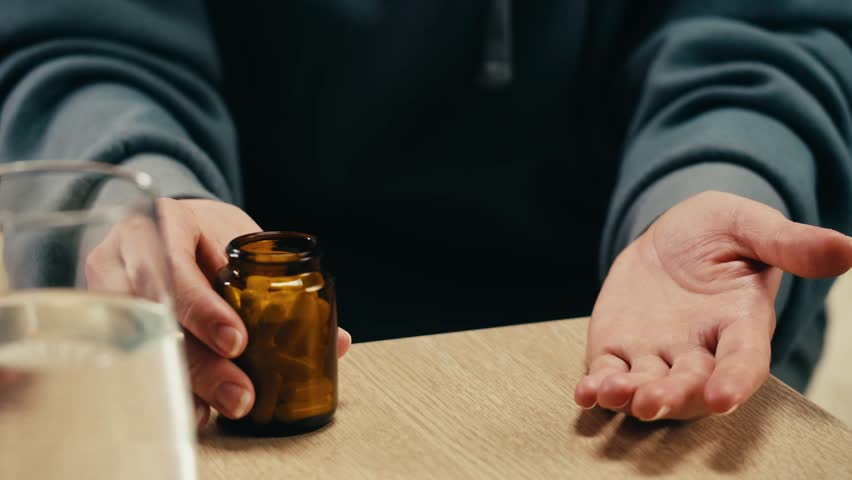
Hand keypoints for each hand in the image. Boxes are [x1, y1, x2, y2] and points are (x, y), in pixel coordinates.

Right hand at [86, 199, 351, 427]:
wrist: (166, 222)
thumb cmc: (206, 232)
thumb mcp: (239, 238)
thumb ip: (278, 282)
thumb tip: (339, 341)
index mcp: (161, 223)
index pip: (174, 269)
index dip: (204, 310)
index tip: (238, 342)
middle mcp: (123, 257)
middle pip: (156, 319)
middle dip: (201, 364)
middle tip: (241, 395)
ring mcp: (105, 289)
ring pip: (142, 344)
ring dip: (187, 383)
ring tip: (220, 411)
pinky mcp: (105, 318)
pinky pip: (132, 357)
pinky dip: (169, 386)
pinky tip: (194, 409)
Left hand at [574, 191, 851, 419]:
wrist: (671, 235)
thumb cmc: (720, 230)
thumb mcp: (751, 225)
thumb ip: (790, 243)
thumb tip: (848, 248)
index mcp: (740, 323)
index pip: (743, 361)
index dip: (735, 380)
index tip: (724, 398)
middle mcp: (700, 349)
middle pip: (691, 384)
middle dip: (674, 396)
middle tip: (653, 402)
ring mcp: (657, 352)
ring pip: (648, 385)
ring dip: (631, 395)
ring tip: (613, 395)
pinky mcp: (619, 348)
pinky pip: (609, 373)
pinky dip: (598, 386)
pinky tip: (586, 393)